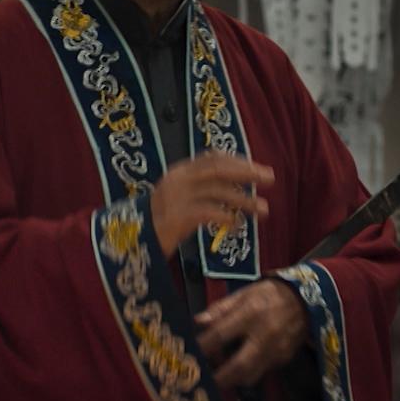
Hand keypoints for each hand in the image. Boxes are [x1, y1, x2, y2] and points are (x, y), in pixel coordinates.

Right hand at [148, 154, 273, 253]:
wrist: (130, 242)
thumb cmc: (156, 222)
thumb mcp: (175, 198)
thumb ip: (197, 189)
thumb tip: (229, 189)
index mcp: (178, 172)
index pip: (212, 158)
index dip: (237, 161)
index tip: (254, 168)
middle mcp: (178, 180)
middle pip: (218, 169)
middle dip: (246, 172)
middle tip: (269, 178)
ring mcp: (177, 197)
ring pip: (218, 192)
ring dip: (244, 200)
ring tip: (263, 209)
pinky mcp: (178, 218)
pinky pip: (210, 213)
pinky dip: (227, 218)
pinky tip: (237, 226)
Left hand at [195, 280, 307, 388]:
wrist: (305, 300)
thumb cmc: (268, 294)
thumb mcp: (244, 294)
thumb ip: (221, 309)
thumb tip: (198, 321)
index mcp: (251, 314)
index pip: (221, 335)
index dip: (203, 347)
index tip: (189, 354)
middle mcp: (265, 335)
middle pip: (239, 366)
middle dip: (219, 378)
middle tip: (204, 382)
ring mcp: (277, 351)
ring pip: (250, 376)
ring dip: (233, 379)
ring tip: (220, 373)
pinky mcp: (284, 359)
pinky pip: (262, 372)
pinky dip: (248, 372)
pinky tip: (239, 365)